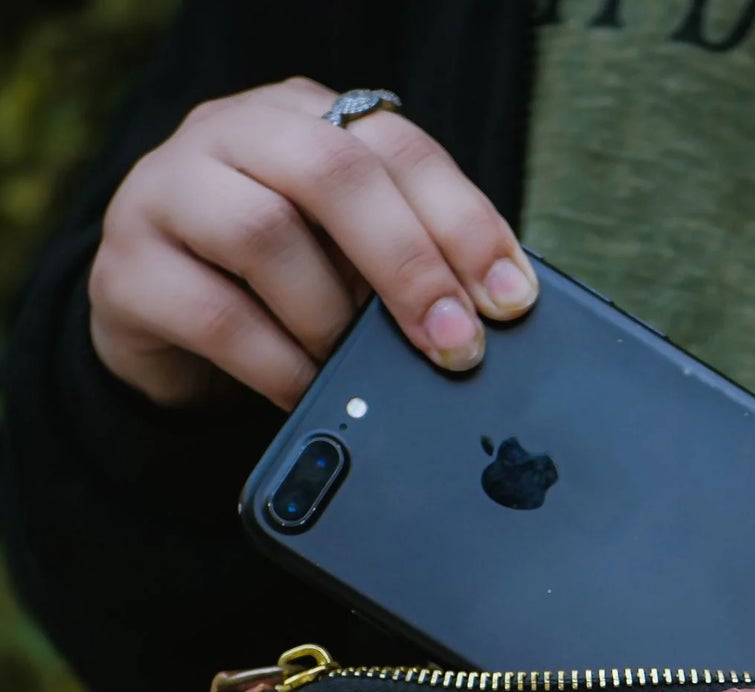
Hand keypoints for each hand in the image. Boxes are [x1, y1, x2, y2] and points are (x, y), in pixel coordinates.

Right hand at [89, 77, 536, 410]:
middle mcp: (233, 134)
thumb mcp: (351, 259)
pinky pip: (217, 317)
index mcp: (306, 119)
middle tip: (453, 345)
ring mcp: (168, 192)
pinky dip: (282, 367)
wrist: (164, 330)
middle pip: (332, 174)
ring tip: (358, 367)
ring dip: (333, 317)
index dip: (464, 223)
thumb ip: (410, 261)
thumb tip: (493, 317)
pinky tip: (311, 393)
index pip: (398, 147)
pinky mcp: (128, 269)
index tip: (510, 300)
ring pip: (265, 232)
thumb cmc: (281, 287)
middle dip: (410, 266)